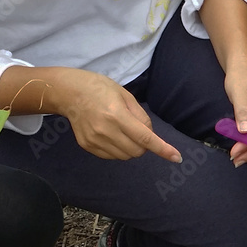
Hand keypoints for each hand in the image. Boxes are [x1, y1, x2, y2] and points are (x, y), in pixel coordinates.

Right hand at [50, 68, 181, 161]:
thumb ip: (141, 116)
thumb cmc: (99, 88)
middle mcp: (105, 131)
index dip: (162, 149)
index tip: (177, 158)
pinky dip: (118, 150)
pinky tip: (111, 135)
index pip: (145, 138)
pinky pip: (112, 156)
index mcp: (117, 115)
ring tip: (122, 130)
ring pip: (125, 156)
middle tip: (136, 130)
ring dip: (131, 148)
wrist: (69, 93)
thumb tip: (150, 135)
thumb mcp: (125, 95)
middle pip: (137, 151)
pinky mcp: (88, 146)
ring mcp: (95, 140)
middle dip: (144, 145)